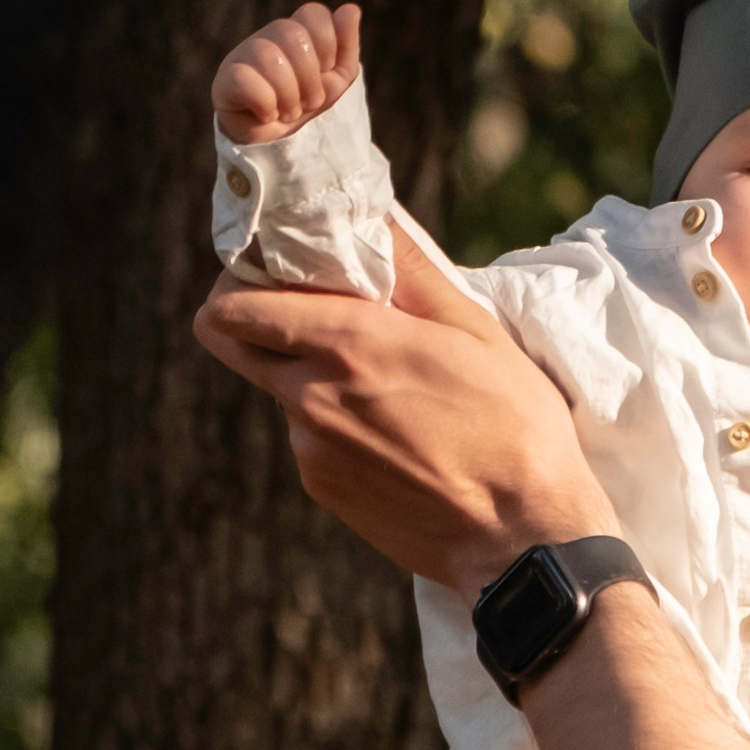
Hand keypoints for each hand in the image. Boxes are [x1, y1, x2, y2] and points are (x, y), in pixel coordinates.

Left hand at [193, 244, 610, 602]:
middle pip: (228, 342)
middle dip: (248, 316)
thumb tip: (373, 210)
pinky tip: (397, 434)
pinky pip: (309, 438)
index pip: (233, 305)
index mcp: (347, 345)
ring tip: (387, 386)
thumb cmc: (513, 426)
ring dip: (311, 375)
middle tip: (302, 308)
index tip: (274, 267)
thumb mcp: (474, 328)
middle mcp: (310, 397)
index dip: (240, 278)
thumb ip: (411, 266)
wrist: (522, 538)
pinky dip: (336, 424)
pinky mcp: (323, 489)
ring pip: (280, 390)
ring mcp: (311, 449)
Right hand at [214, 0, 362, 142]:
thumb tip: (351, 9)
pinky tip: (267, 114)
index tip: (327, 72)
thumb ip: (346, 45)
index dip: (328, 44)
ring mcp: (243, 55)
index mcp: (296, 33)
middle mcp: (268, 38)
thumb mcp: (338, 80)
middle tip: (309, 102)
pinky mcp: (225, 81)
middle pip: (294, 35)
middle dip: (311, 78)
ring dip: (289, 95)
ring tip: (288, 113)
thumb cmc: (308, 108)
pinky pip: (244, 79)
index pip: (314, 14)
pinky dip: (265, 104)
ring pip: (269, 56)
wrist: (282, 148)